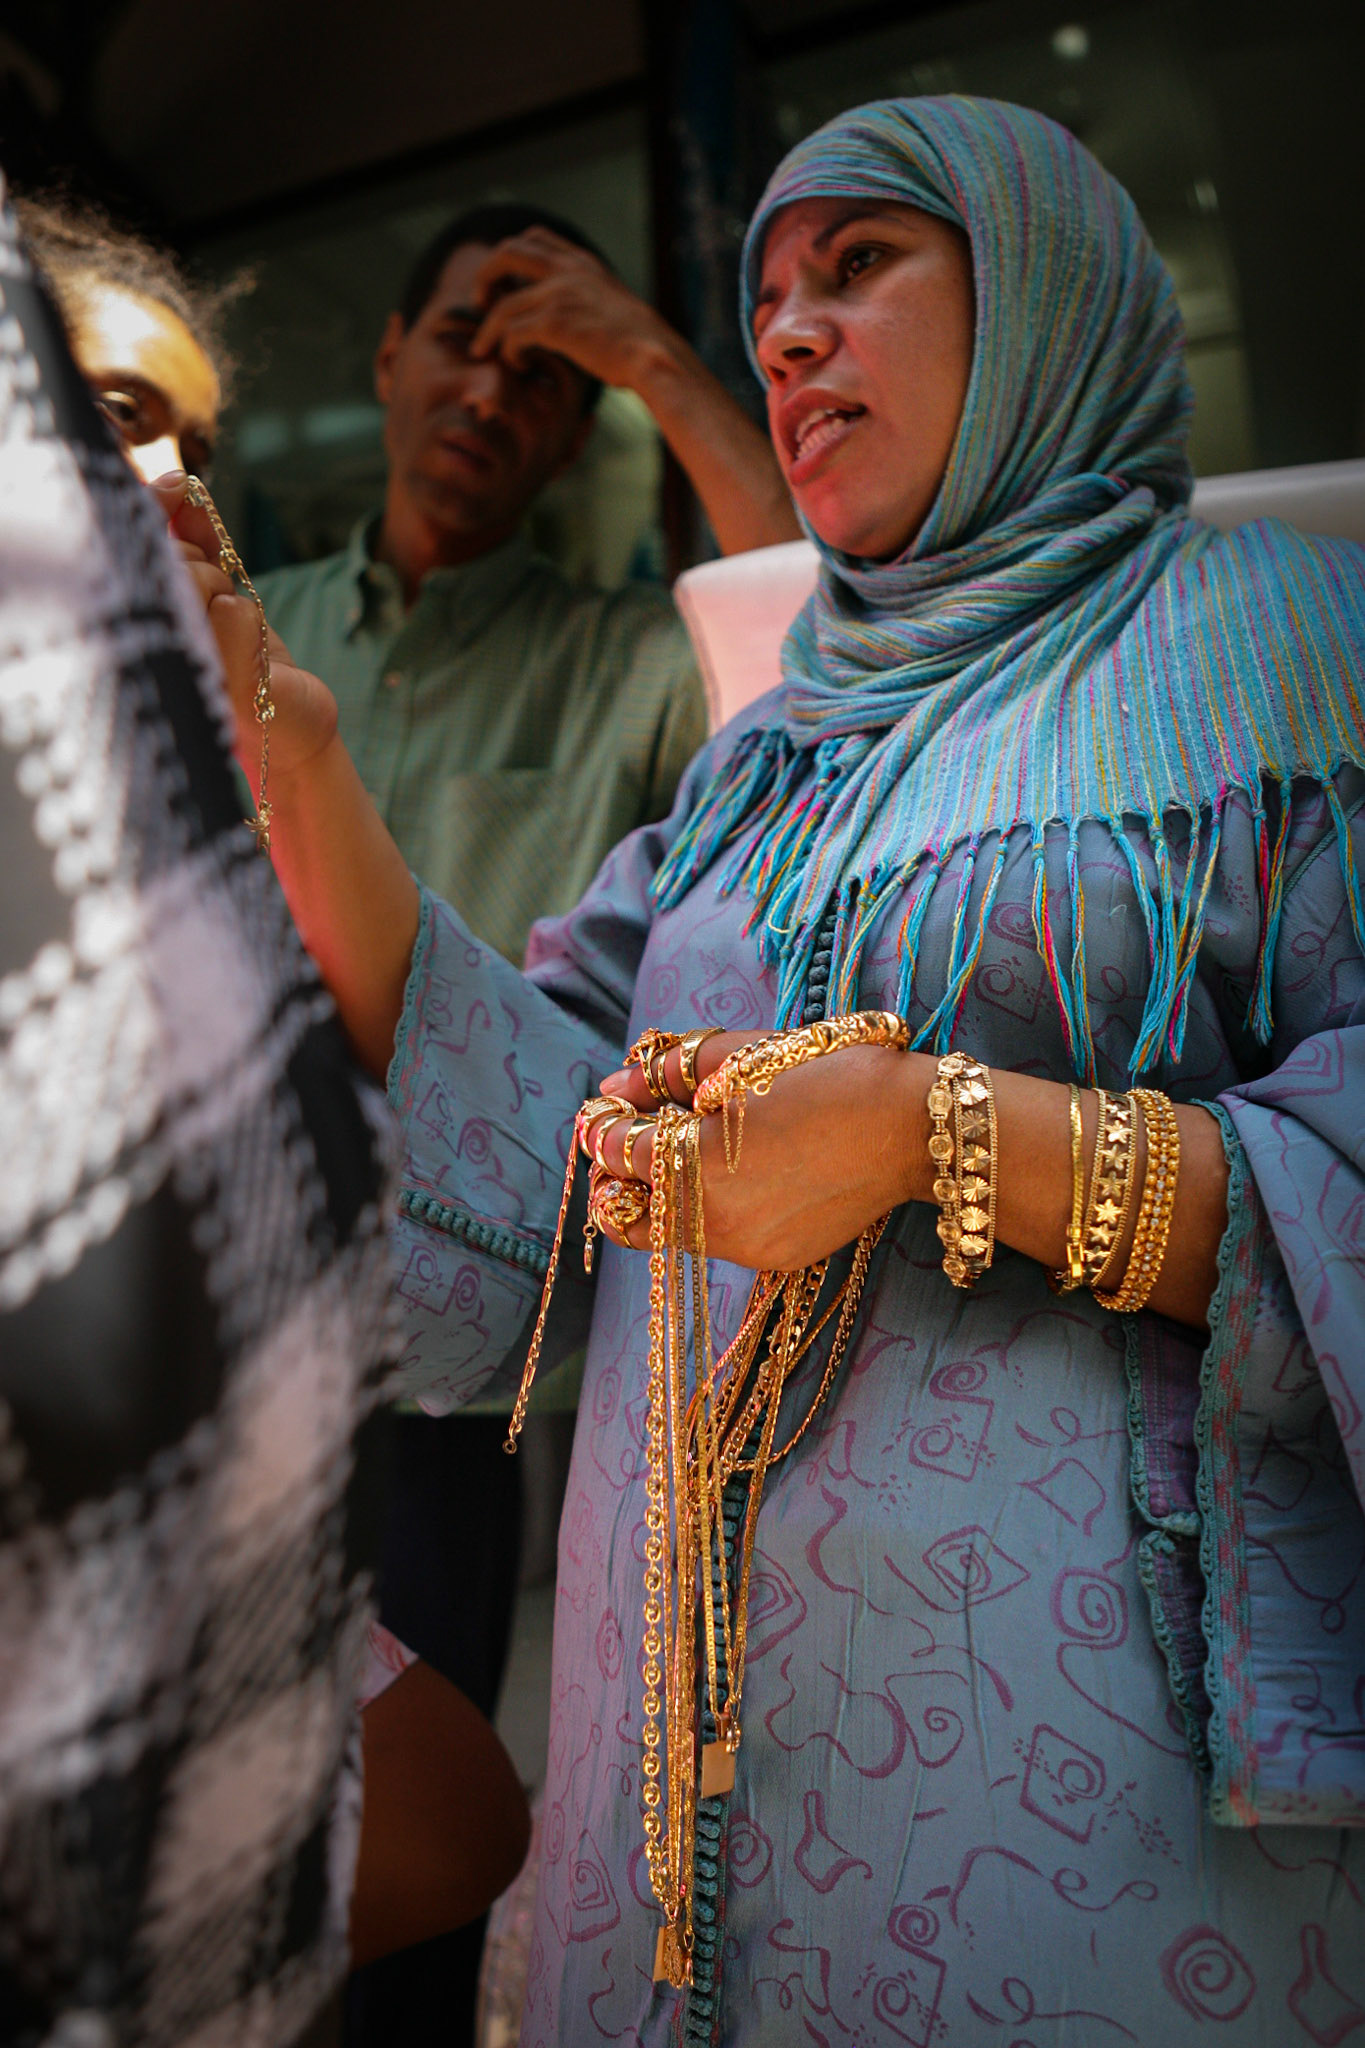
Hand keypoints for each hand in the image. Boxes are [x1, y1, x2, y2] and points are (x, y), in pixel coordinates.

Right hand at [152, 472, 337, 784]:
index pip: (129, 546)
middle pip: (165, 560)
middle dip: (197, 562)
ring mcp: (179, 670)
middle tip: (214, 600)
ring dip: (224, 592)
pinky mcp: (219, 686)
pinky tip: (252, 655)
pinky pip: (234, 609)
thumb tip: (180, 484)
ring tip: (231, 633)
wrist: (290, 726)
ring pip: (198, 579)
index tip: (178, 485)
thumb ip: (194, 542)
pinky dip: (250, 621)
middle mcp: (142, 647)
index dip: (151, 505)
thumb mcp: (216, 593)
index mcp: (133, 619)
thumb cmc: (248, 663)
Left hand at [469, 227, 675, 393]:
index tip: (505, 283)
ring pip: (502, 303)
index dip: (512, 256)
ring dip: (488, 329)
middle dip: (485, 276)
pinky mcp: (554, 323)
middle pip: (507, 252)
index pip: (536, 238)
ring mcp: (559, 294)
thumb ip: (593, 301)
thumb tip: (585, 320)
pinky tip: (518, 365)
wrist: (657, 358)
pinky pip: (512, 333)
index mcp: (584, 263)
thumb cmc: (644, 346)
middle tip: (479, 302)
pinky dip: (507, 351)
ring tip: (485, 350)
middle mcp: (568, 270)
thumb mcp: (617, 308)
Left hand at [585, 1031, 928, 1270]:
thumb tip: (613, 1089)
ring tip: (692, 1151)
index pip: (611, 1152)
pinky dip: (710, 1210)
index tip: (610, 1108)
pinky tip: (743, 1172)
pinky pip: (719, 1240)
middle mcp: (709, 1219)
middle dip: (614, 1179)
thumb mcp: (738, 1058)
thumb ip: (664, 1075)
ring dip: (661, 1197)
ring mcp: (744, 1248)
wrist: (909, 1127)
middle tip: (634, 1142)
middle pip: (621, 1216)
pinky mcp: (775, 1259)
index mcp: (692, 1162)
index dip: (600, 1124)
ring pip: (668, 1233)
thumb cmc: (827, 1077)